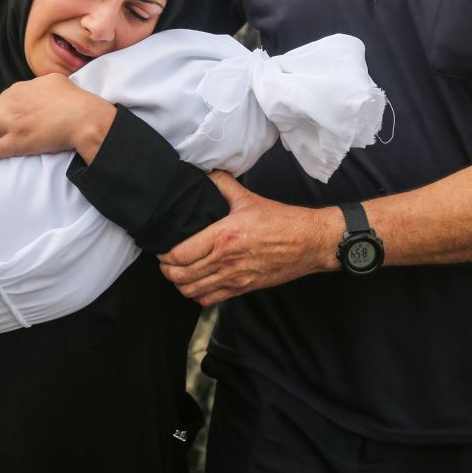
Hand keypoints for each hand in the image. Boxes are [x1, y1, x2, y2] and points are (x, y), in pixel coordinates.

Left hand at [0, 74, 114, 165]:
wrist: (83, 117)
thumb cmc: (75, 100)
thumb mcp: (56, 81)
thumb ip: (43, 83)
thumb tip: (42, 85)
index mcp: (21, 88)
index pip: (2, 97)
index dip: (0, 107)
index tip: (1, 115)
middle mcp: (11, 103)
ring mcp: (11, 123)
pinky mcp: (16, 142)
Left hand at [158, 172, 340, 305]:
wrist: (310, 242)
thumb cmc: (282, 220)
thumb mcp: (248, 198)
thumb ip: (222, 185)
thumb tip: (205, 173)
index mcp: (223, 236)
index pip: (179, 253)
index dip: (164, 254)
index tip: (161, 247)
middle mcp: (226, 260)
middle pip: (180, 275)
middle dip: (167, 269)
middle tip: (166, 260)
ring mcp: (234, 277)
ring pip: (192, 291)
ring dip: (180, 283)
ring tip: (179, 271)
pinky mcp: (243, 288)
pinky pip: (210, 299)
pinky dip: (198, 294)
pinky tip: (198, 282)